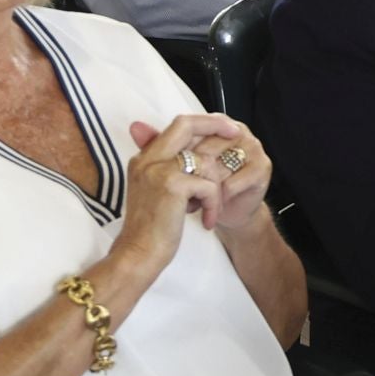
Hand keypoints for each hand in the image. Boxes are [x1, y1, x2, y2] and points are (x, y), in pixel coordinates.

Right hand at [113, 113, 255, 272]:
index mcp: (144, 158)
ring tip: (208, 210)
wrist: (138, 254)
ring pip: (205, 162)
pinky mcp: (172, 186)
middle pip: (186, 125)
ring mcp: (158, 170)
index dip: (203, 121)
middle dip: (215, 125)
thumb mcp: (157, 192)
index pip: (176, 124)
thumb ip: (170, 168)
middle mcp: (148, 159)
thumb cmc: (151, 228)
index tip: (225, 127)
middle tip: (236, 134)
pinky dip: (214, 204)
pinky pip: (209, 185)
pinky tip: (206, 220)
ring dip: (215, 187)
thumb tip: (192, 154)